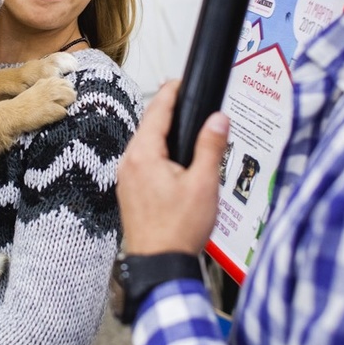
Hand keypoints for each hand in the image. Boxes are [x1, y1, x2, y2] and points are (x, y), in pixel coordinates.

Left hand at [117, 80, 229, 254]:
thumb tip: (217, 119)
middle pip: (148, 125)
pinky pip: (141, 160)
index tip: (182, 80)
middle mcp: (129, 163)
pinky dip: (156, 151)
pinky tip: (171, 158)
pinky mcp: (129, 191)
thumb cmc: (178, 230)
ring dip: (162, 132)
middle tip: (185, 97)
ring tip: (182, 124)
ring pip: (144, 144)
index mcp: (143, 156)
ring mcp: (126, 178)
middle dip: (167, 110)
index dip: (172, 92)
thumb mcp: (203, 184)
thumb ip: (210, 147)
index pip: (157, 111)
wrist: (160, 264)